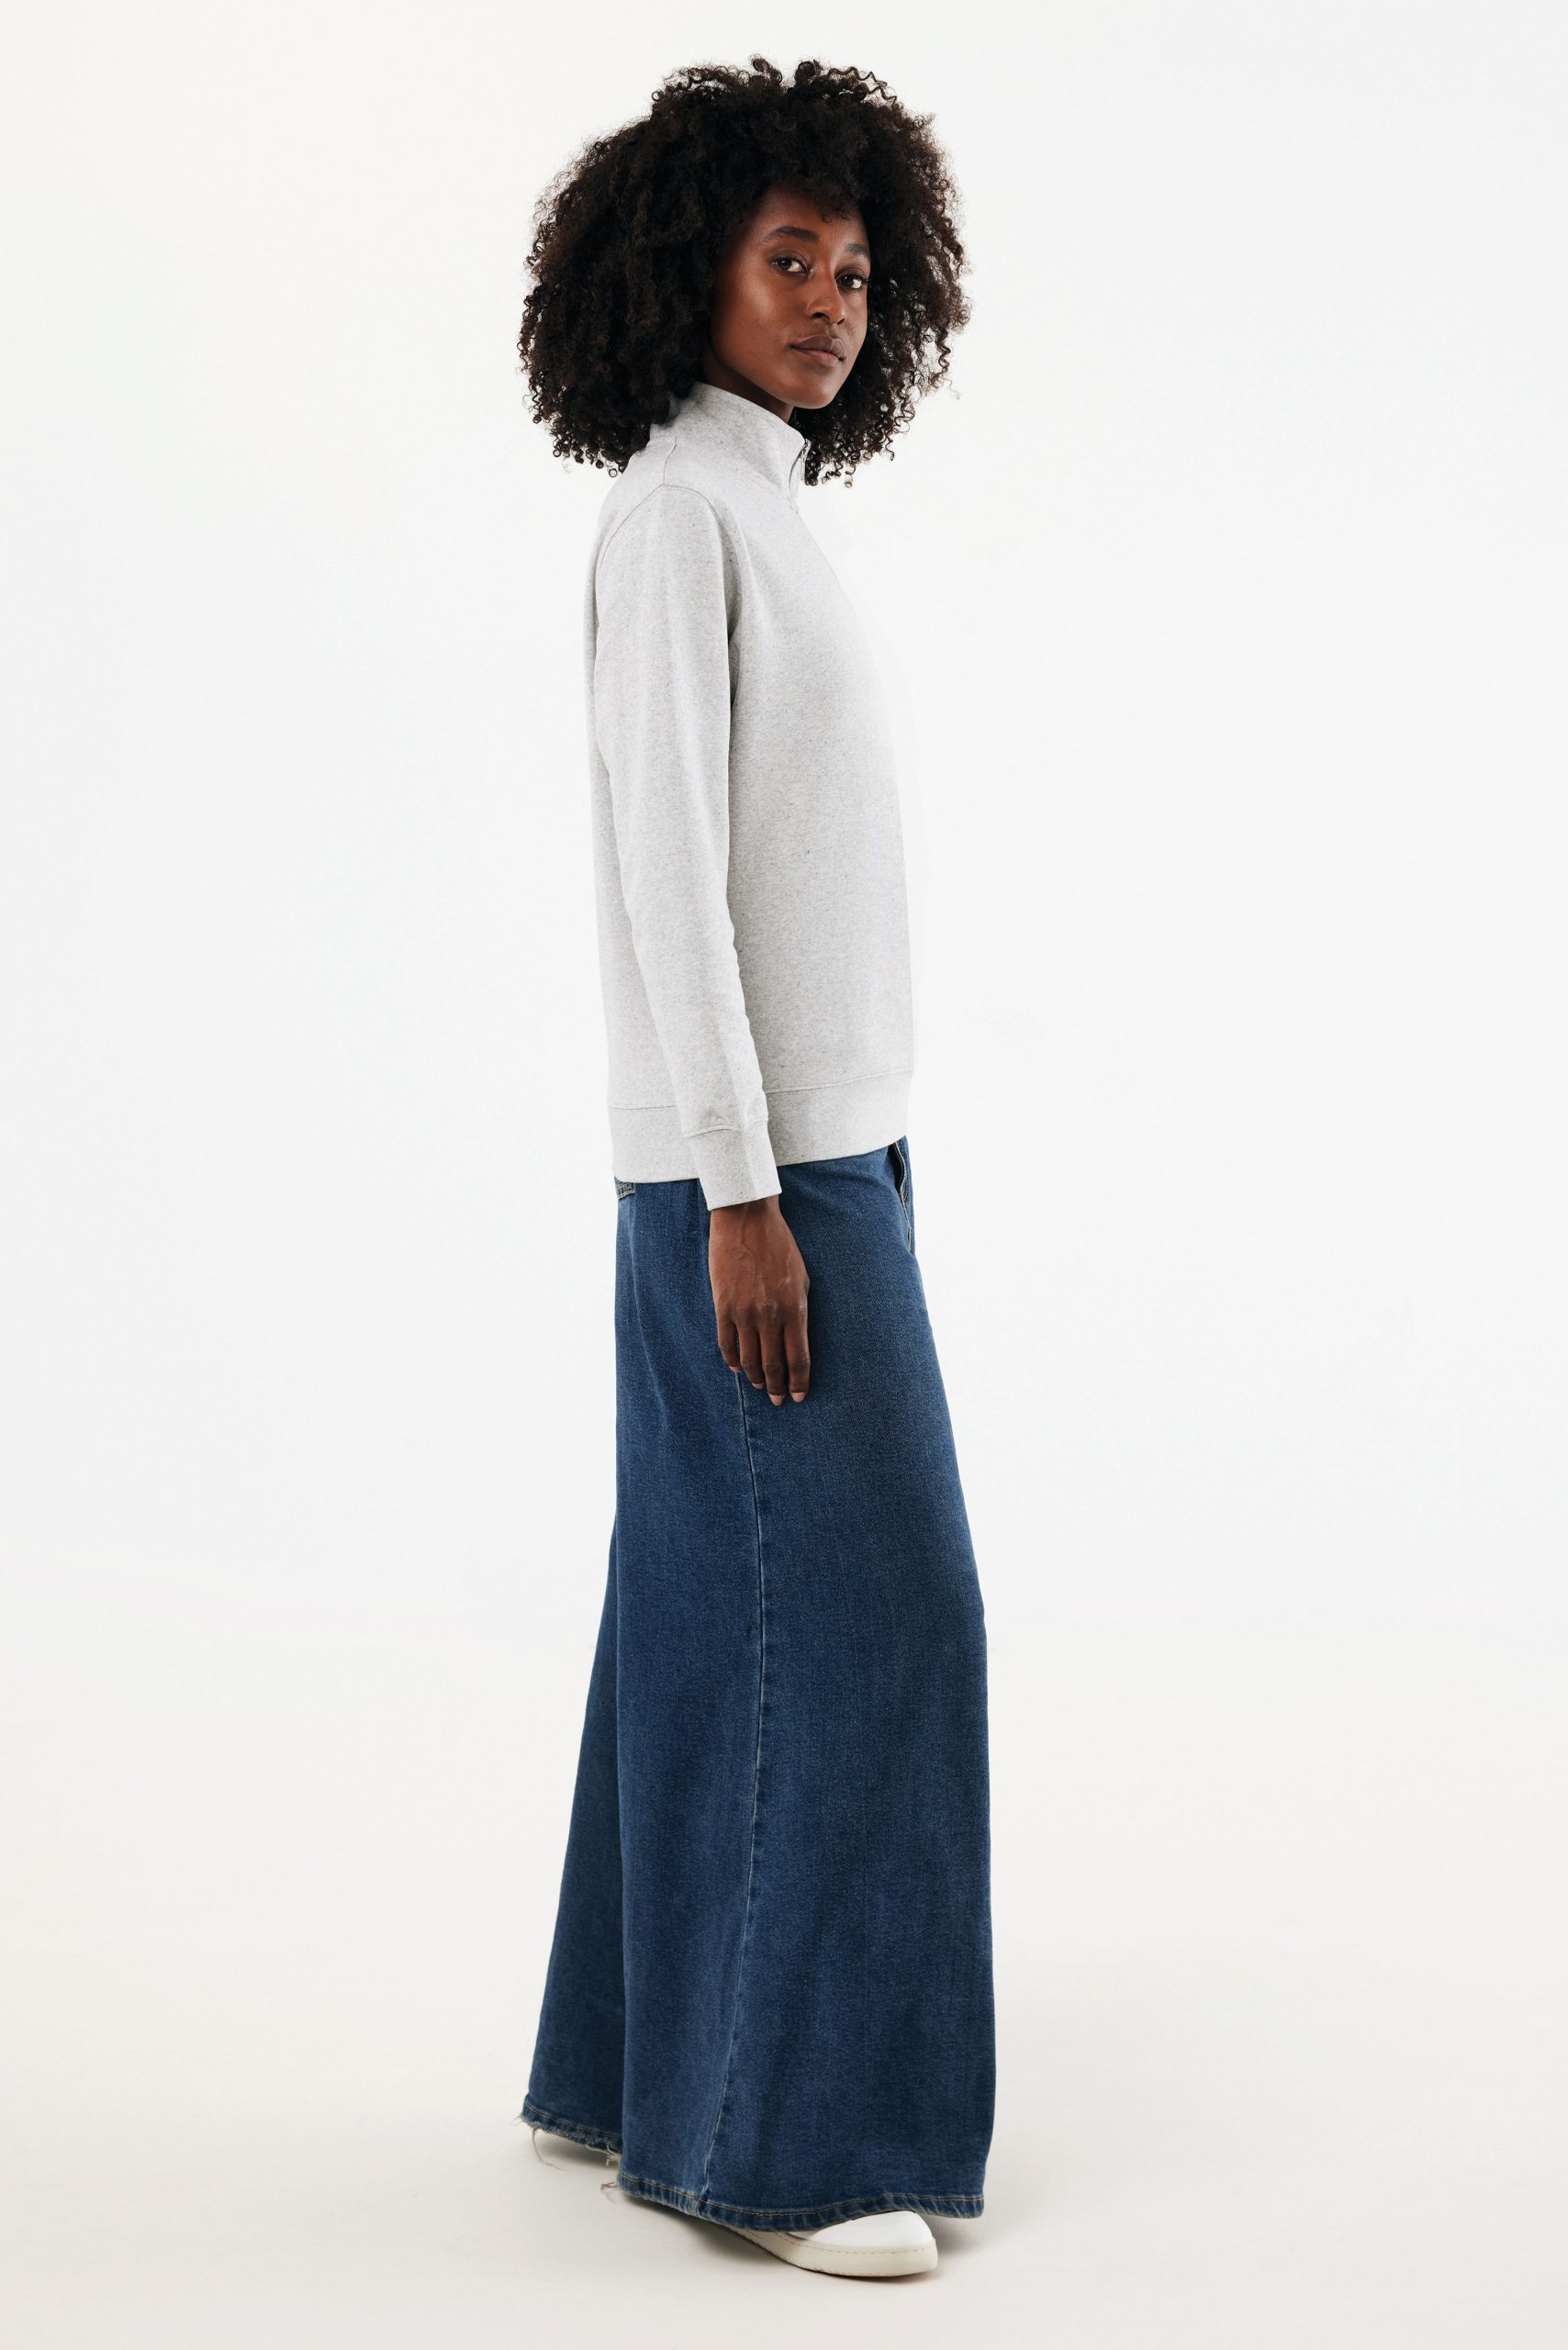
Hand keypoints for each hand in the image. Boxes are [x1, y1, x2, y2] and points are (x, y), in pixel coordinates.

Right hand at [708, 1196, 810, 1402]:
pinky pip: (727, 1343)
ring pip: (750, 1359)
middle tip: (777, 1401)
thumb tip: (796, 1340)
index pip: (799, 1359)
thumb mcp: (802, 1277)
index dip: (799, 1382)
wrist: (747, 1220)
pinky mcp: (723, 1306)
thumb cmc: (780, 1246)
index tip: (799, 1396)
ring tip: (759, 1387)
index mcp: (795, 1308)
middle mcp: (770, 1315)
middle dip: (777, 1388)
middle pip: (774, 1365)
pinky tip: (738, 1368)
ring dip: (755, 1378)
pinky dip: (733, 1360)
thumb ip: (800, 1310)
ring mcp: (744, 1313)